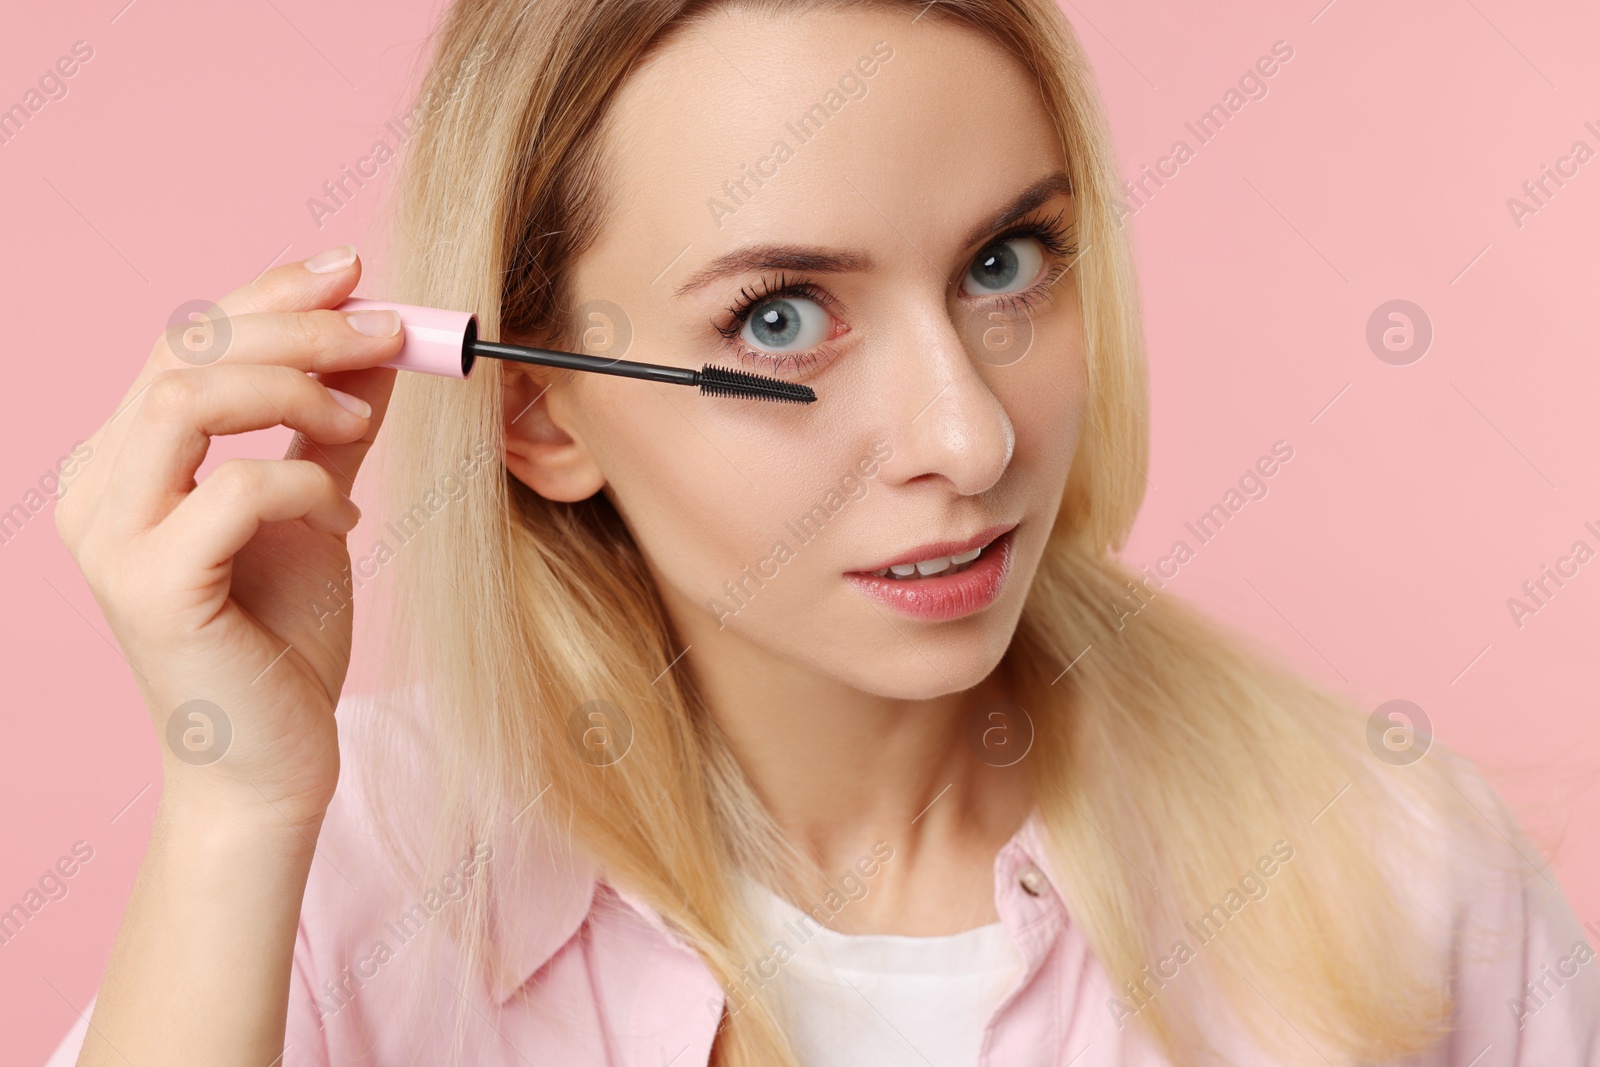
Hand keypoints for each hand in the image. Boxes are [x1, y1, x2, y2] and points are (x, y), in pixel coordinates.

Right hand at [56, 244, 405, 826]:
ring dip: (294, 389)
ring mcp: (112, 539)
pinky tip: (344, 513)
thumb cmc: (284, 638)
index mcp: (126, 461)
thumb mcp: (318, 505)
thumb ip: (333, 425)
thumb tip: (380, 341)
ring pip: (187, 400)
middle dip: (299, 327)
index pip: (185, 341)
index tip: (357, 272)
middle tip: (388, 333)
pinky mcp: (152, 588)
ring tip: (359, 425)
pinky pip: (231, 489)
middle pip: (184, 352)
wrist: (270, 763)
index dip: (272, 294)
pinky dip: (302, 480)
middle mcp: (99, 489)